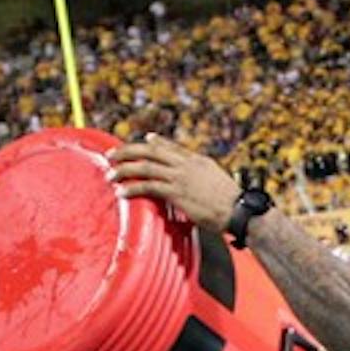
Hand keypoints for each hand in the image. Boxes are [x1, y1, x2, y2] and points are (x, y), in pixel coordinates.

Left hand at [108, 134, 241, 233]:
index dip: (155, 142)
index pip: (172, 147)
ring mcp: (181, 177)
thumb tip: (195, 183)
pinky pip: (149, 187)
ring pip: (145, 167)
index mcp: (197, 160)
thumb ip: (202, 178)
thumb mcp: (216, 182)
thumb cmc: (231, 203)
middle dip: (128, 151)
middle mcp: (186, 164)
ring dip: (124, 170)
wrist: (239, 210)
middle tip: (111, 155)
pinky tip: (122, 192)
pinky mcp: (177, 192)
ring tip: (110, 175)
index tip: (144, 140)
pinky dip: (133, 188)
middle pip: (151, 151)